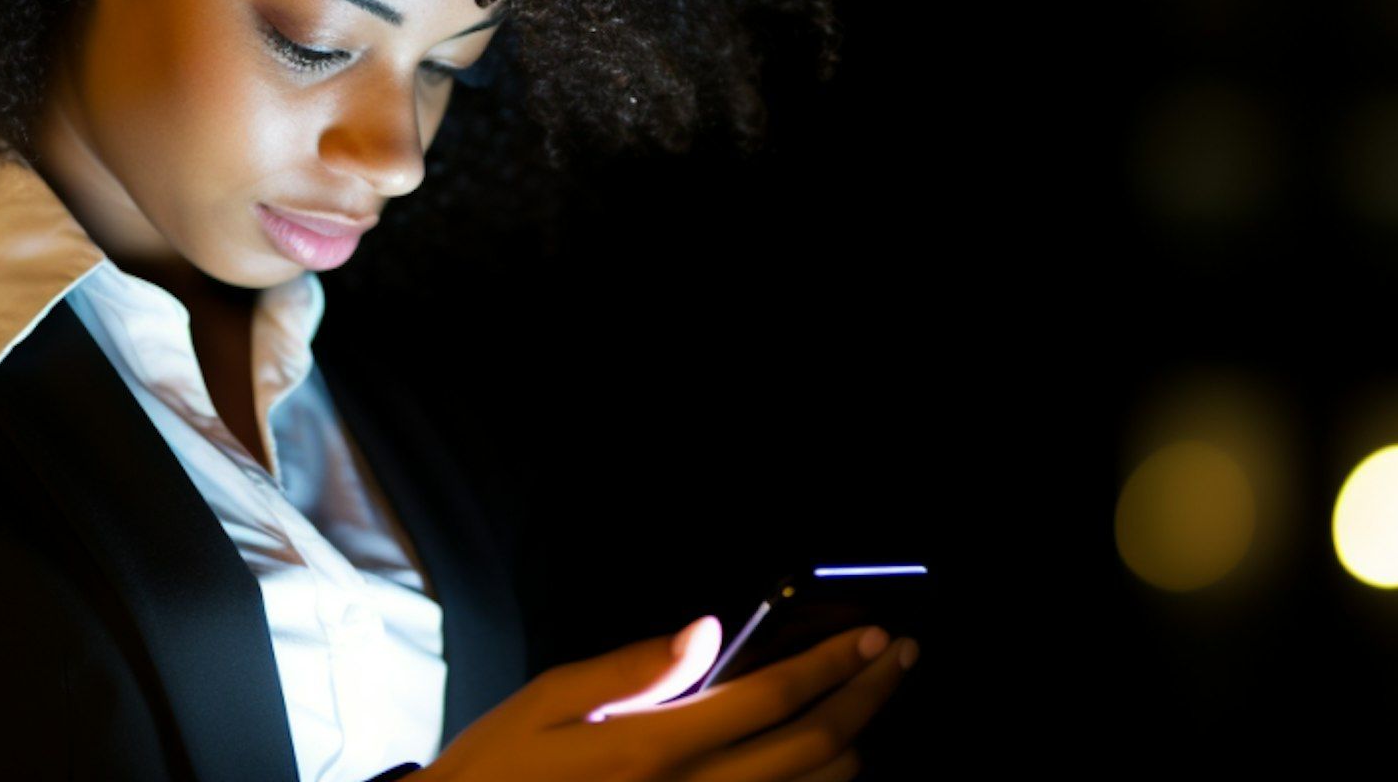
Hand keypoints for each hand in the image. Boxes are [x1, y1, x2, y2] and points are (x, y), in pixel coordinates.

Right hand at [416, 615, 914, 781]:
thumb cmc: (498, 770)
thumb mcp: (548, 700)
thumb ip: (633, 667)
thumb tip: (707, 629)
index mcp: (651, 748)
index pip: (771, 697)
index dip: (832, 662)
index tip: (872, 635)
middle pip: (813, 748)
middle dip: (866, 696)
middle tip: (898, 657)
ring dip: (853, 749)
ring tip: (867, 708)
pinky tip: (825, 768)